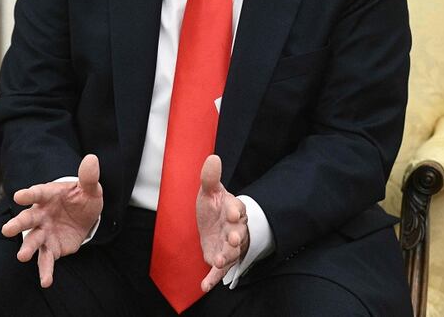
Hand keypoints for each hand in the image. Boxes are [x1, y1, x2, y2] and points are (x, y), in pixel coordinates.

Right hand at [1, 154, 102, 287]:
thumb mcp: (89, 187)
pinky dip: (45, 271)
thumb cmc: (82, 198)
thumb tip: (92, 159)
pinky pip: (46, 260)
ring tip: (21, 256)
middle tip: (7, 230)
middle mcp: (41, 214)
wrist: (84, 215)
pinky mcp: (51, 247)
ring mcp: (44, 232)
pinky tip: (46, 282)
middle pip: (28, 219)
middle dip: (18, 224)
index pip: (37, 192)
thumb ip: (89, 177)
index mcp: (48, 195)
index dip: (28, 194)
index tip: (18, 196)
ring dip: (27, 248)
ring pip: (33, 240)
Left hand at [196, 155, 249, 292]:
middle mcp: (235, 229)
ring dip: (226, 256)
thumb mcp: (210, 191)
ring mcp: (229, 246)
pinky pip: (218, 270)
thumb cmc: (215, 207)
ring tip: (218, 260)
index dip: (234, 210)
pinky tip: (204, 286)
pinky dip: (212, 279)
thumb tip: (212, 157)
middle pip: (239, 233)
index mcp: (233, 210)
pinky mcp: (220, 258)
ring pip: (231, 252)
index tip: (231, 211)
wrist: (216, 225)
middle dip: (236, 236)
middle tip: (234, 238)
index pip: (237, 209)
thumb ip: (210, 177)